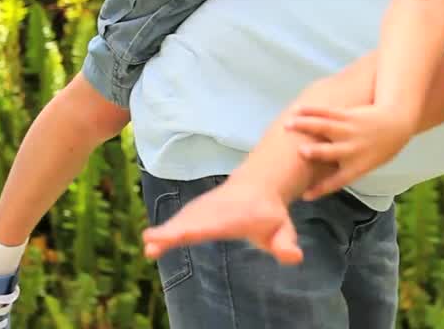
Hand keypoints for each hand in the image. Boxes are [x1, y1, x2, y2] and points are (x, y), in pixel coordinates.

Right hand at [141, 179, 301, 264]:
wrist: (259, 186)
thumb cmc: (271, 215)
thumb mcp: (283, 229)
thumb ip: (286, 244)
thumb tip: (294, 257)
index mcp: (236, 216)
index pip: (214, 224)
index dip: (196, 229)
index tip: (180, 235)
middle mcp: (216, 211)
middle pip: (193, 223)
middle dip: (173, 232)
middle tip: (151, 243)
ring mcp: (204, 209)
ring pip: (183, 220)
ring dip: (165, 232)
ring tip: (148, 245)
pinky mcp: (196, 211)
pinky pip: (180, 221)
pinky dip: (166, 230)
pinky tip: (152, 241)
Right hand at [286, 103, 416, 199]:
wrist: (396, 124)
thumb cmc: (378, 150)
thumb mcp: (366, 165)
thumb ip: (344, 170)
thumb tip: (315, 177)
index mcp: (357, 167)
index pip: (337, 181)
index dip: (321, 189)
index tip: (305, 196)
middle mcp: (353, 150)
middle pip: (331, 152)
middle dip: (316, 152)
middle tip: (301, 152)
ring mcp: (350, 131)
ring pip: (325, 127)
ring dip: (305, 125)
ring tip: (288, 125)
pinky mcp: (348, 115)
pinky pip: (328, 112)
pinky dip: (312, 111)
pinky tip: (297, 110)